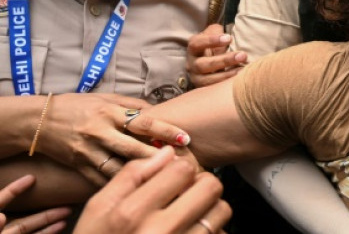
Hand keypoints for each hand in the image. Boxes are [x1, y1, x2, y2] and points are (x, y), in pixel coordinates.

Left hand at [0, 174, 70, 233]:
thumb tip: (1, 217)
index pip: (3, 198)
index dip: (16, 188)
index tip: (31, 177)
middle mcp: (2, 225)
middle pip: (24, 211)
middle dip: (44, 203)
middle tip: (63, 194)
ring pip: (32, 224)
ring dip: (51, 218)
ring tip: (68, 210)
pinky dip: (48, 231)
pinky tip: (61, 225)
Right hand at [36, 94, 190, 186]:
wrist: (38, 121)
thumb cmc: (77, 106)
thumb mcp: (105, 98)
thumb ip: (132, 105)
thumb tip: (160, 110)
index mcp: (109, 112)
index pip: (143, 122)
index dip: (166, 130)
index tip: (185, 138)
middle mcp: (99, 132)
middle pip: (133, 148)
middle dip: (158, 157)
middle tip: (181, 163)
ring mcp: (88, 151)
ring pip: (118, 167)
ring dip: (141, 174)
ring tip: (163, 178)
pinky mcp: (79, 166)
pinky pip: (102, 179)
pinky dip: (120, 184)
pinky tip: (138, 188)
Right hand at [74, 147, 230, 233]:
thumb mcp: (98, 209)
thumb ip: (131, 175)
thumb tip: (166, 152)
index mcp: (133, 213)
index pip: (182, 169)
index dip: (179, 168)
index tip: (173, 177)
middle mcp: (161, 232)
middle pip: (210, 187)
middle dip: (201, 184)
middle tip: (186, 192)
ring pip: (221, 211)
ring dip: (210, 208)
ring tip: (190, 213)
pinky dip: (210, 230)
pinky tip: (189, 232)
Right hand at [186, 25, 245, 87]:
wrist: (210, 58)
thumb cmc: (215, 44)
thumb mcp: (214, 33)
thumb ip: (218, 31)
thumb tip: (228, 36)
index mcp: (193, 47)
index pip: (198, 43)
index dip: (212, 41)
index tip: (229, 38)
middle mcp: (191, 64)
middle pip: (204, 64)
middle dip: (224, 60)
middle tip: (242, 56)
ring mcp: (196, 78)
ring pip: (208, 80)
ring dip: (227, 75)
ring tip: (243, 70)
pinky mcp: (203, 89)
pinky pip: (213, 89)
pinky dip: (225, 85)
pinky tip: (239, 80)